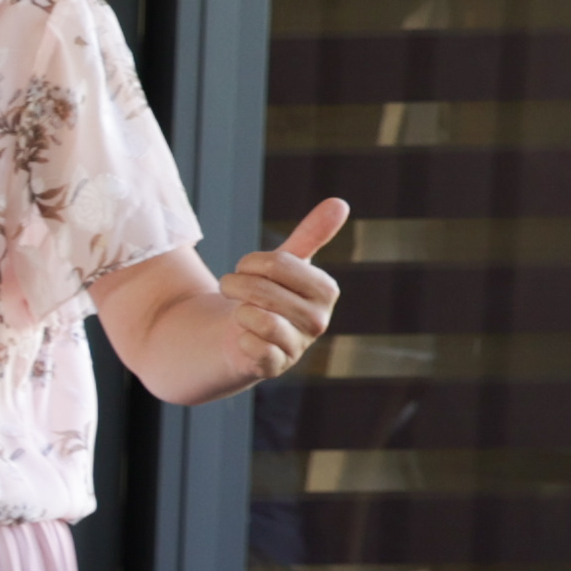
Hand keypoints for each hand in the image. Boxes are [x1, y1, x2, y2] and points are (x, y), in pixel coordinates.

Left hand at [209, 196, 352, 387]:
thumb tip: (340, 202)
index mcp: (325, 290)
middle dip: (236, 284)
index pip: (280, 264)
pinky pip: (254, 349)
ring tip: (238, 313)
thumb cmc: (268, 296)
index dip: (251, 262)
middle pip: (262, 290)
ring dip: (236, 311)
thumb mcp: (286, 265)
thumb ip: (311, 235)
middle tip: (230, 287)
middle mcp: (318, 320)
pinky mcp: (275, 367)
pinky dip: (241, 339)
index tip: (246, 268)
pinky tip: (243, 338)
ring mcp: (298, 346)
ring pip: (256, 318)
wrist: (241, 337)